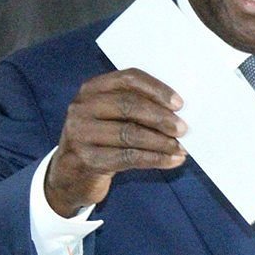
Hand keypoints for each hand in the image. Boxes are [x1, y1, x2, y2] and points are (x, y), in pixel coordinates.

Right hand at [45, 69, 186, 216]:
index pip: (128, 79)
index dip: (156, 89)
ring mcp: (81, 133)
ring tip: (181, 147)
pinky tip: (173, 160)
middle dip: (160, 117)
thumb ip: (136, 108)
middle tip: (183, 128)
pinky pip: (128, 157)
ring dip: (161, 142)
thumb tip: (177, 112)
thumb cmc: (102, 141)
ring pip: (129, 133)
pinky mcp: (87, 159)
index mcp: (92, 89)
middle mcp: (82, 107)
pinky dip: (155, 159)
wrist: (71, 176)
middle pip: (128, 105)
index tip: (179, 104)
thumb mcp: (111, 118)